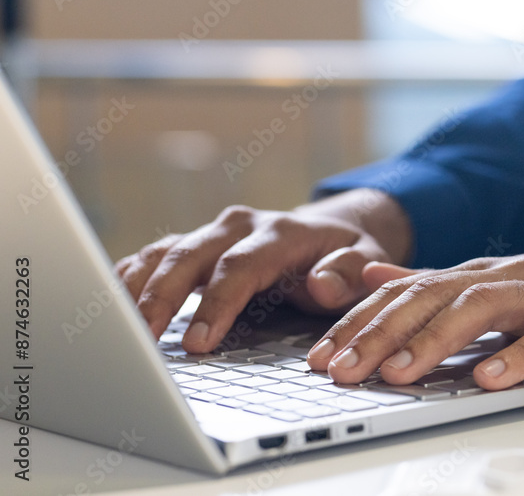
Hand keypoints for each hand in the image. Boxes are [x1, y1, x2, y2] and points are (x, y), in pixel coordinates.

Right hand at [115, 189, 412, 352]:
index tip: (199, 343)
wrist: (334, 230)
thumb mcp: (366, 260)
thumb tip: (321, 284)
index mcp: (280, 232)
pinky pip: (155, 256)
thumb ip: (349, 272)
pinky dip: (130, 277)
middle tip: (141, 340)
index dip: (216, 304)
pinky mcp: (196, 246)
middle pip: (190, 256)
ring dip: (136, 287)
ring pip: (164, 253)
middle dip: (161, 297)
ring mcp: (213, 233)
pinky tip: (110, 304)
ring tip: (111, 326)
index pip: (240, 267)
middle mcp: (240, 226)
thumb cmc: (349, 253)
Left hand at [306, 227, 523, 389]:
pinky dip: (520, 354)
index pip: (409, 292)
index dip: (361, 322)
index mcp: (484, 274)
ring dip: (435, 339)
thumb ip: (438, 284)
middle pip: (434, 297)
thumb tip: (374, 277)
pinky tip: (489, 378)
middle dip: (380, 333)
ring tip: (398, 374)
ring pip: (484, 308)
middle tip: (338, 370)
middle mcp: (510, 277)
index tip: (319, 357)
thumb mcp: (501, 285)